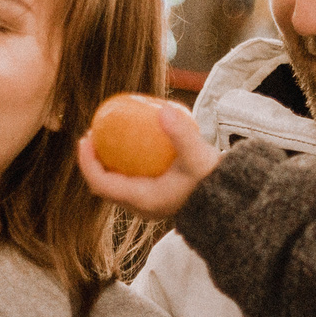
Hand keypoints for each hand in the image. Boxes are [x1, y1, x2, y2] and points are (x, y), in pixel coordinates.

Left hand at [75, 102, 217, 218]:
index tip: (85, 138)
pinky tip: (130, 146)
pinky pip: (128, 182)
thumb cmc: (213, 181)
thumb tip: (164, 110)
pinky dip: (122, 166)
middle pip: (103, 185)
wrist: (230, 202)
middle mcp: (141, 206)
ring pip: (115, 185)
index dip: (87, 162)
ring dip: (106, 163)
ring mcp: (147, 204)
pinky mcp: (155, 199)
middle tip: (93, 134)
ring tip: (107, 138)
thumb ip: (181, 134)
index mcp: (143, 200)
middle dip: (93, 161)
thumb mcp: (197, 156)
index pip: (101, 184)